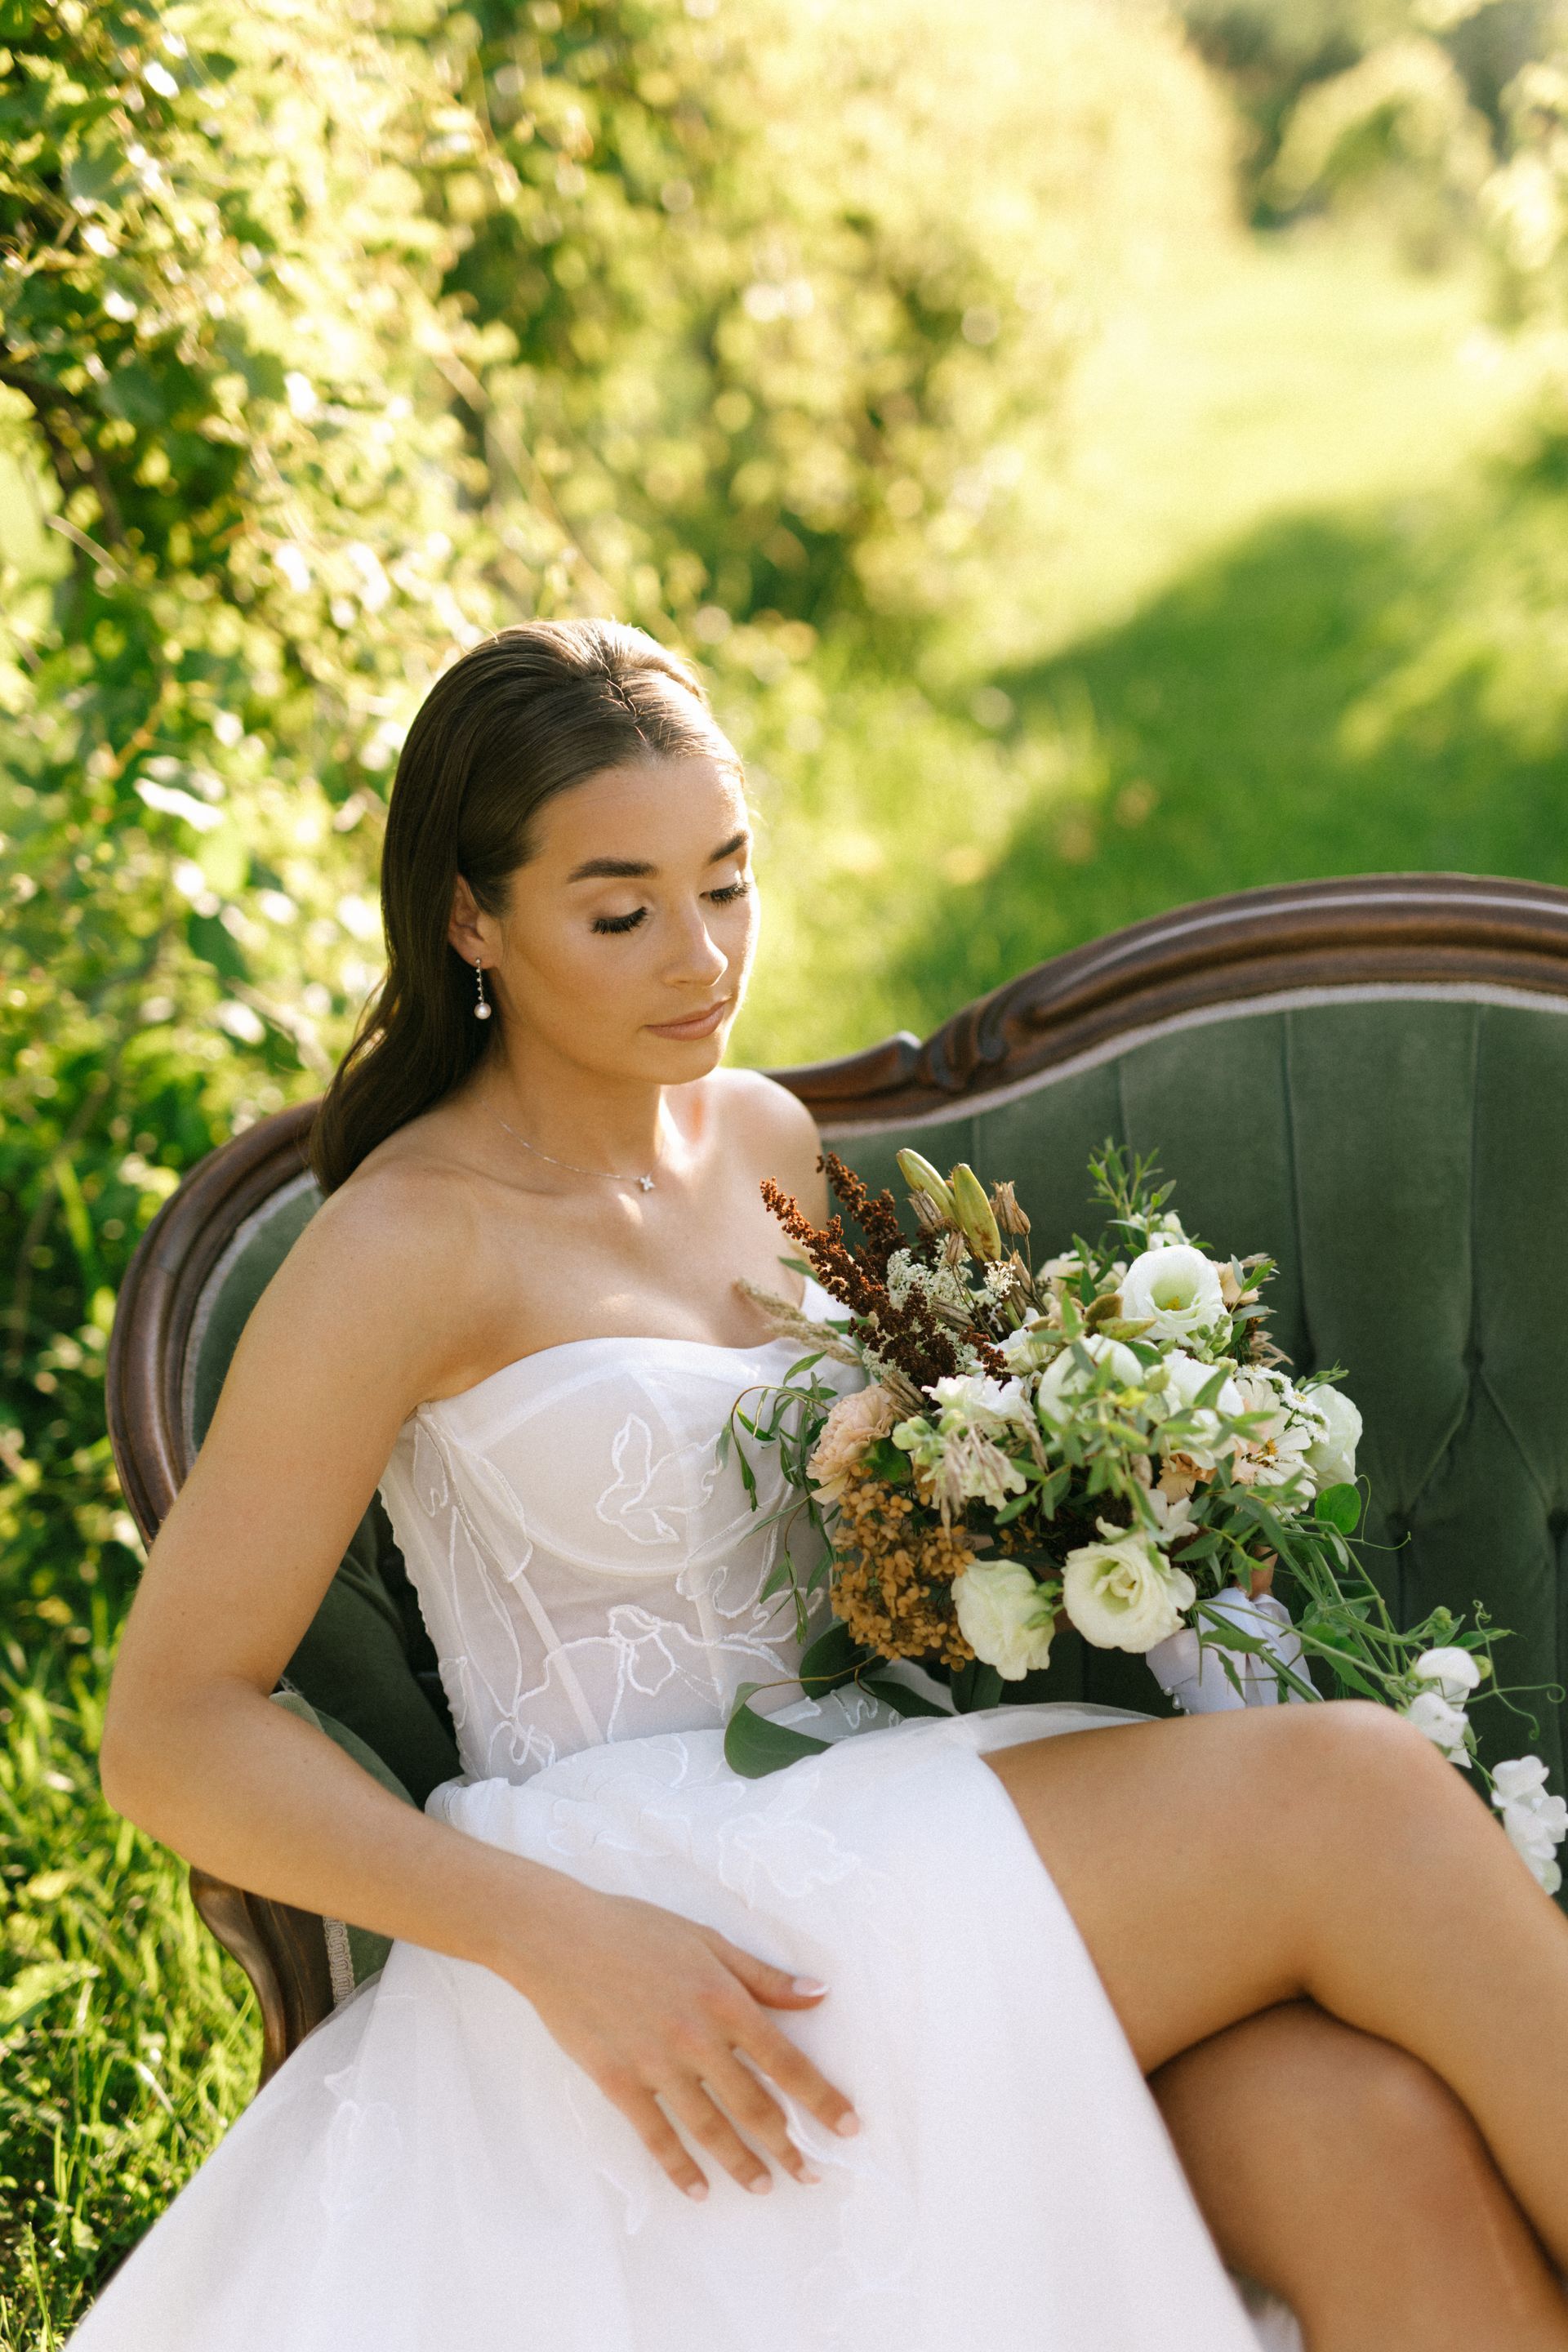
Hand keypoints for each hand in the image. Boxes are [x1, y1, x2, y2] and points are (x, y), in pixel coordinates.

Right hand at [499, 1879, 860, 2199]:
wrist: (560, 1937)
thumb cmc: (636, 1930)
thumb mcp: (708, 1941)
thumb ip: (763, 1977)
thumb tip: (819, 1995)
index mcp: (724, 2000)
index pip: (785, 2061)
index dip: (821, 2099)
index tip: (848, 2128)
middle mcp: (697, 2039)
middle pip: (754, 2105)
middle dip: (788, 2144)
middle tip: (812, 2174)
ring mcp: (656, 2065)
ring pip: (710, 2128)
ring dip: (743, 2163)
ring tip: (765, 2187)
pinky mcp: (618, 2083)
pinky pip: (656, 2136)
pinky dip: (680, 2167)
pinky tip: (699, 2189)